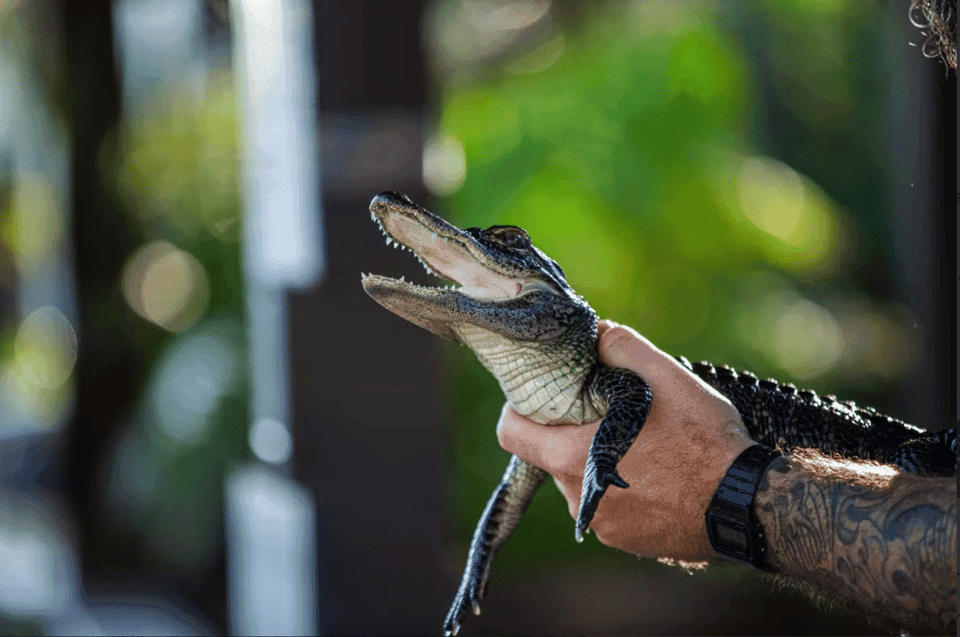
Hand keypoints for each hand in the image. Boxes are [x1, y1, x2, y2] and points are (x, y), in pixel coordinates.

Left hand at [496, 320, 754, 563]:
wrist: (749, 507)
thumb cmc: (706, 442)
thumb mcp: (667, 378)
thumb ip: (622, 346)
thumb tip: (594, 332)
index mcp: (573, 458)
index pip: (511, 432)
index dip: (521, 408)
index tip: (548, 394)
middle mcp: (578, 499)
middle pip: (551, 453)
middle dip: (573, 430)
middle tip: (613, 411)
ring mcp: (603, 527)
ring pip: (583, 479)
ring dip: (602, 458)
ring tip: (647, 442)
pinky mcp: (628, 542)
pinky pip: (610, 505)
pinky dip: (624, 486)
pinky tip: (661, 472)